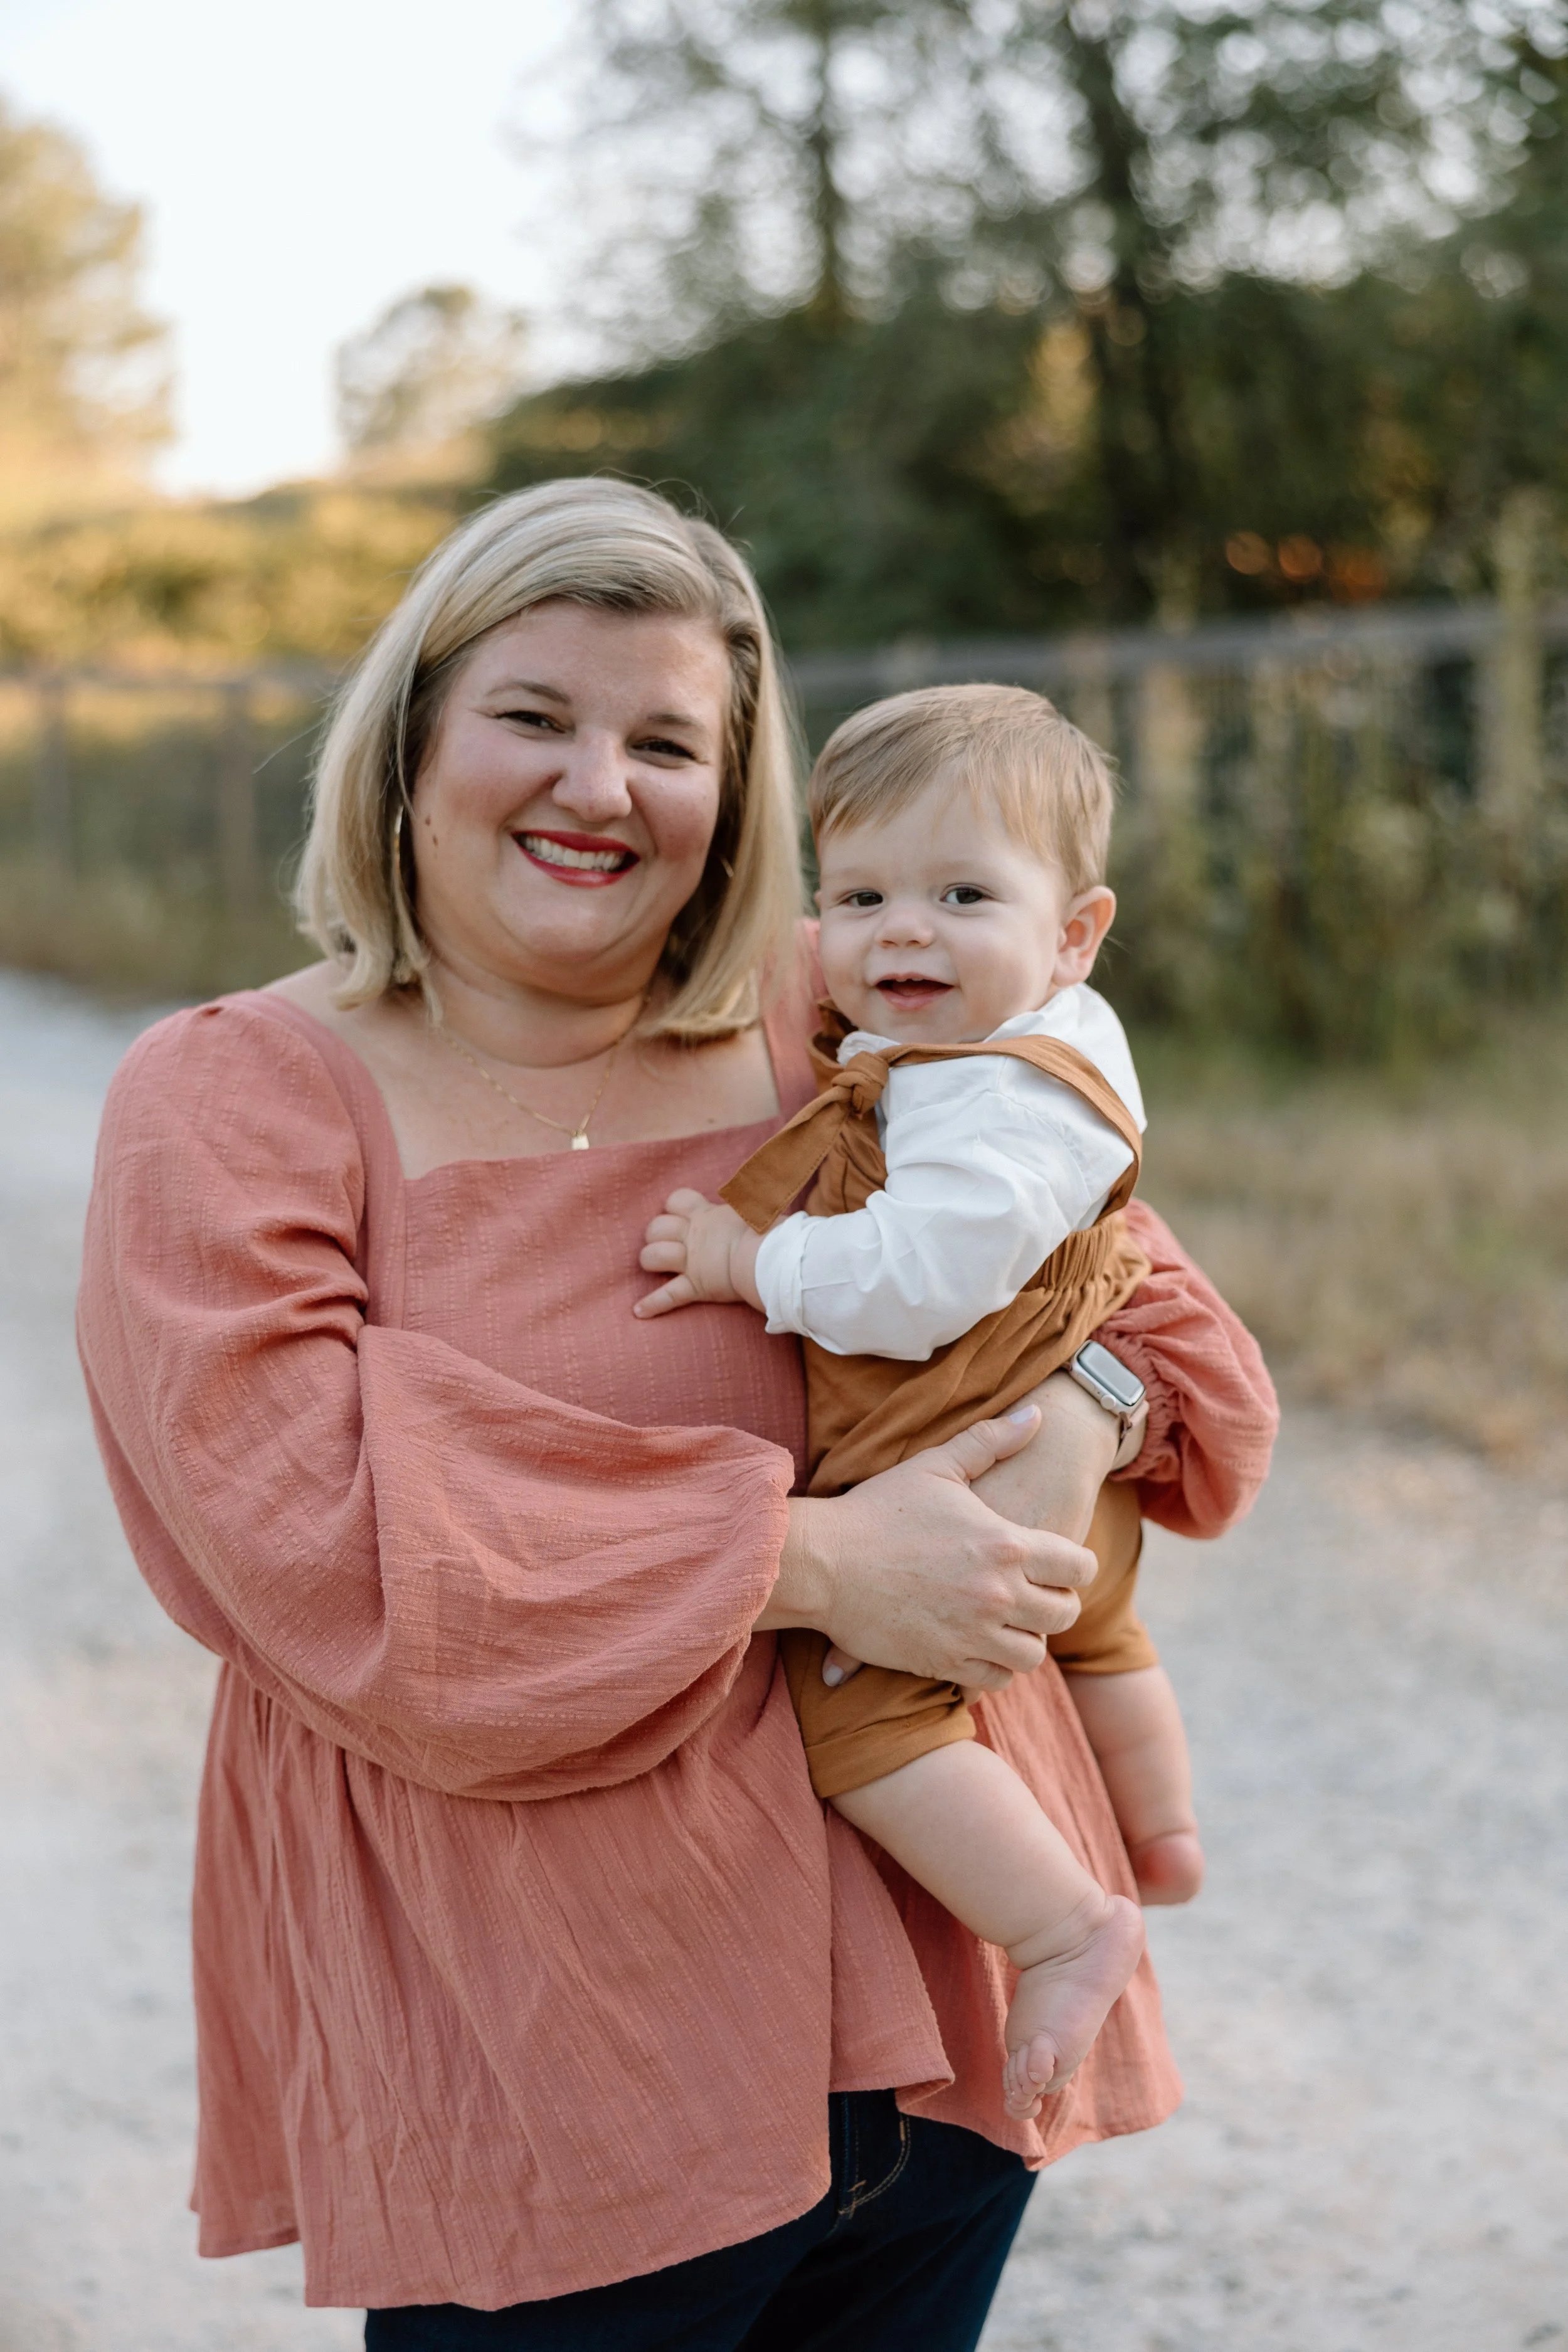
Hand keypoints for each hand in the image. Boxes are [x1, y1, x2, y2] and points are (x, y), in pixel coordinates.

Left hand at [635, 1189, 763, 1317]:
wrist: (769, 1258)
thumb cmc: (770, 1231)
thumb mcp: (761, 1206)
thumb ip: (756, 1197)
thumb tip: (778, 1167)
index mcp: (707, 1215)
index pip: (677, 1199)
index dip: (674, 1206)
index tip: (683, 1214)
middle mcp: (694, 1236)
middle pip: (656, 1228)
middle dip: (656, 1234)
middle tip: (670, 1242)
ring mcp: (692, 1262)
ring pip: (653, 1257)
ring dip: (651, 1260)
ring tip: (656, 1266)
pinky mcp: (696, 1287)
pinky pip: (668, 1297)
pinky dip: (652, 1305)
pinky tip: (638, 1312)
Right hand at [820, 1374, 1145, 1689]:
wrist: (823, 1562)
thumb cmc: (878, 1509)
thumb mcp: (936, 1466)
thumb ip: (990, 1440)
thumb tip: (1037, 1415)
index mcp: (1005, 1544)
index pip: (1078, 1567)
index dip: (1076, 1566)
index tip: (1061, 1565)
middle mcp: (998, 1594)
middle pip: (1064, 1614)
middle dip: (1056, 1604)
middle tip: (1034, 1594)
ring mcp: (973, 1634)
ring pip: (1033, 1654)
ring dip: (1026, 1639)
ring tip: (1008, 1623)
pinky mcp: (945, 1663)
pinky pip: (995, 1679)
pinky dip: (995, 1667)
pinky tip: (979, 1645)